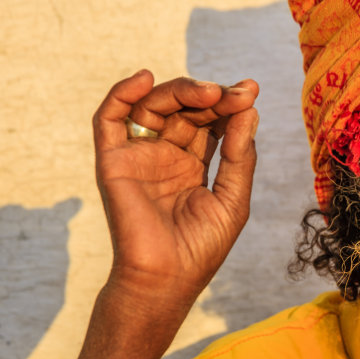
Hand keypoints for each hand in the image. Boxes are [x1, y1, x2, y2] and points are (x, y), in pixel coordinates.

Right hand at [92, 69, 258, 307]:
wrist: (165, 279)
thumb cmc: (201, 248)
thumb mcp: (233, 198)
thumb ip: (240, 155)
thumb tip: (249, 109)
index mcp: (194, 163)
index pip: (211, 121)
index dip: (228, 104)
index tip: (249, 91)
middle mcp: (165, 155)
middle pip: (185, 109)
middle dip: (209, 96)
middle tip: (232, 94)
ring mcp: (139, 155)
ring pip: (153, 105)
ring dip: (179, 91)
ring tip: (207, 92)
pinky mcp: (113, 161)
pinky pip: (109, 118)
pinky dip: (121, 93)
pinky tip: (144, 78)